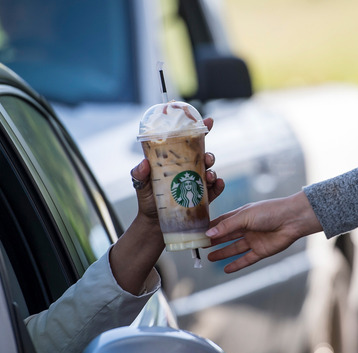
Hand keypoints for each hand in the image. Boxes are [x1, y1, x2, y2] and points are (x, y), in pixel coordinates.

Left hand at [111, 118, 222, 293]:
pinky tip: (218, 184)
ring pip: (210, 171)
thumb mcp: (140, 184)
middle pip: (202, 155)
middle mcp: (187, 169)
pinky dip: (219, 185)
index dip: (199, 129)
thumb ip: (139, 173)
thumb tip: (143, 164)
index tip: (208, 121)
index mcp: (174, 161)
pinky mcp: (202, 197)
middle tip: (206, 158)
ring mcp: (196, 183)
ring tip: (210, 175)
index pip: (187, 142)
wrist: (154, 225)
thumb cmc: (147, 201)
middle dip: (208, 153)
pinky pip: (214, 189)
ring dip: (213, 169)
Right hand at [206, 191, 321, 272]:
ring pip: (234, 248)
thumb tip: (208, 234)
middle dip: (214, 241)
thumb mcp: (245, 216)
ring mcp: (254, 240)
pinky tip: (226, 269)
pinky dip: (237, 264)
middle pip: (227, 236)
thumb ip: (226, 227)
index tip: (197, 233)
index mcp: (241, 216)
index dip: (210, 228)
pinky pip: (246, 259)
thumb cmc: (269, 212)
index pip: (222, 222)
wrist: (292, 220)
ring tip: (209, 257)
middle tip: (200, 247)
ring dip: (222, 253)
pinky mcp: (261, 251)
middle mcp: (246, 228)